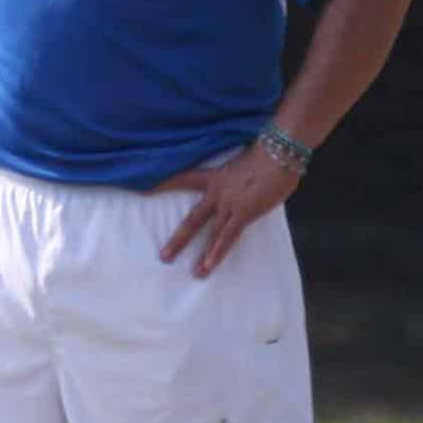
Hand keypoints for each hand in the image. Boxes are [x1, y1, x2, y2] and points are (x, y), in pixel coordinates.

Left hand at [152, 143, 298, 277]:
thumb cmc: (268, 155)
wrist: (279, 152)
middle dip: (178, 239)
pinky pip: (227, 236)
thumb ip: (237, 178)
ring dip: (197, 252)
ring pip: (206, 231)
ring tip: (188, 270)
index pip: (182, 180)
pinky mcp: (243, 212)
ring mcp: (228, 203)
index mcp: (214, 177)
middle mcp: (216, 192)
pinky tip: (208, 267)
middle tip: (163, 256)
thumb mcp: (244, 164)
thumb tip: (242, 186)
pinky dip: (217, 253)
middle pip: (191, 218)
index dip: (163, 185)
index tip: (142, 190)